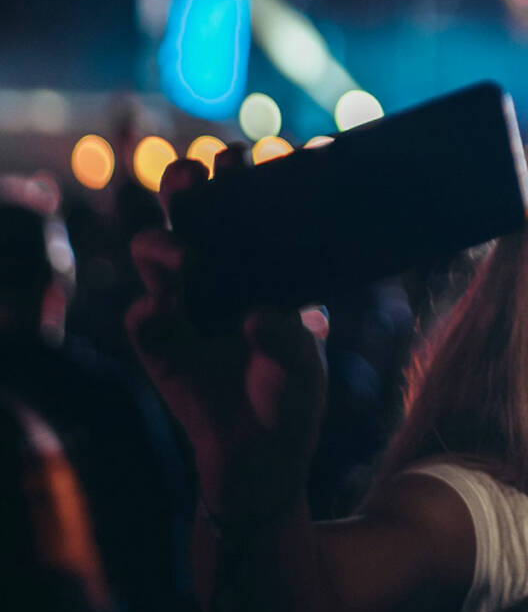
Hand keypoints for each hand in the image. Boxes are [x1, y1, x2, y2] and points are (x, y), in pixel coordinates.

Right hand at [128, 153, 326, 509]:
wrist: (262, 459)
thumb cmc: (290, 397)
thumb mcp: (303, 367)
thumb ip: (288, 341)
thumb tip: (257, 315)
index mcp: (254, 262)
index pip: (242, 201)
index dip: (242, 171)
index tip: (256, 153)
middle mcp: (212, 272)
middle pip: (187, 208)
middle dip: (187, 181)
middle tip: (200, 174)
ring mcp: (179, 304)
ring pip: (152, 249)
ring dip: (164, 242)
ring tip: (188, 256)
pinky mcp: (156, 345)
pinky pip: (140, 319)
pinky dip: (148, 313)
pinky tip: (160, 313)